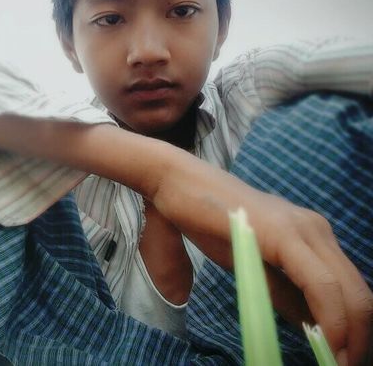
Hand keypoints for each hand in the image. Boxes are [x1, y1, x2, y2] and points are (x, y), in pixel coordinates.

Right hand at [152, 147, 372, 365]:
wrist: (176, 183)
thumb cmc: (205, 219)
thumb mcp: (250, 265)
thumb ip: (281, 292)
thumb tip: (308, 325)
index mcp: (310, 235)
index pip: (348, 289)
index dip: (354, 330)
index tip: (342, 361)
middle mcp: (316, 229)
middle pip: (359, 293)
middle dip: (359, 339)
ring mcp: (304, 228)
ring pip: (349, 292)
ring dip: (349, 336)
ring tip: (336, 363)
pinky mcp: (286, 234)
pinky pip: (322, 286)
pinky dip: (331, 320)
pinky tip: (325, 344)